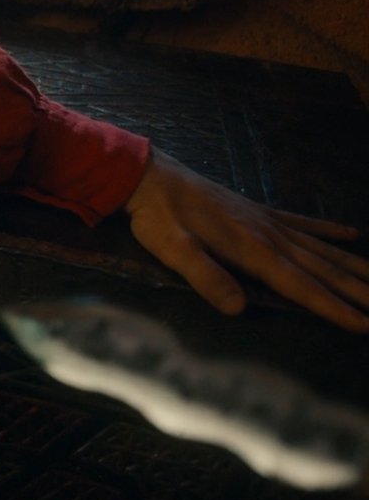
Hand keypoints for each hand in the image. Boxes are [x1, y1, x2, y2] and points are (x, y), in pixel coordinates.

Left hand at [124, 150, 368, 332]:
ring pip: (322, 249)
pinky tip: (351, 234)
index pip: (301, 285)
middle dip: (359, 291)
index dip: (333, 307)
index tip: (364, 324)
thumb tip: (238, 309)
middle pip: (324, 269)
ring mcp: (268, 221)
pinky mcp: (258, 211)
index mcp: (253, 250)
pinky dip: (328, 230)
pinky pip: (303, 223)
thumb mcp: (173, 251)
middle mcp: (270, 235)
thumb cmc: (158, 216)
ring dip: (354, 266)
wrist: (151, 175)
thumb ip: (206, 278)